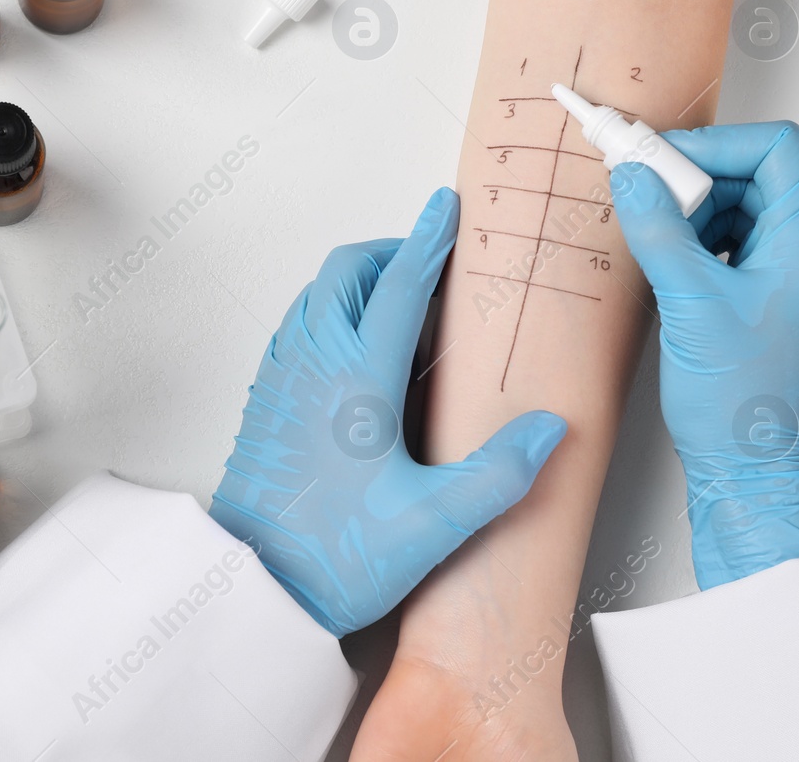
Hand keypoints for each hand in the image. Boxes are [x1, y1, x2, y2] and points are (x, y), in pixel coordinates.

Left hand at [209, 188, 567, 635]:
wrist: (249, 591)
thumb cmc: (332, 558)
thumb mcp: (433, 524)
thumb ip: (498, 473)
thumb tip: (548, 428)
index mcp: (357, 378)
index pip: (400, 286)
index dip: (429, 241)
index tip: (447, 208)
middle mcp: (314, 364)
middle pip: (348, 272)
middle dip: (393, 253)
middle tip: (434, 266)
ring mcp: (282, 380)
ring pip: (318, 295)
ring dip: (360, 282)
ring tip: (403, 308)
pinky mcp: (265, 402)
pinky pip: (299, 327)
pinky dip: (332, 313)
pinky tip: (358, 356)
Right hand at [610, 122, 798, 589]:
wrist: (746, 473)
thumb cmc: (739, 406)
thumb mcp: (691, 304)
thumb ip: (660, 231)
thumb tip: (634, 176)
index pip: (778, 152)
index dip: (720, 144)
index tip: (667, 160)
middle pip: (755, 176)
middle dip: (698, 177)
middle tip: (647, 190)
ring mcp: (784, 280)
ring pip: (739, 210)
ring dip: (692, 210)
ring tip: (653, 231)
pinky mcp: (760, 302)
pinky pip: (729, 246)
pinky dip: (694, 242)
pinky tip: (664, 260)